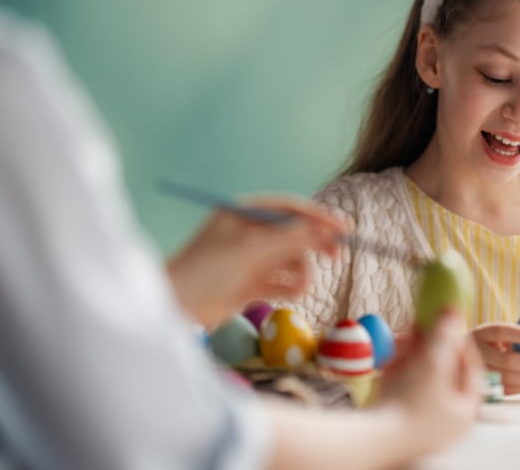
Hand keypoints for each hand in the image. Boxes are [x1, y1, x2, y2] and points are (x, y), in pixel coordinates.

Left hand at [166, 195, 347, 328]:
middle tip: (337, 255)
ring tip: (299, 286)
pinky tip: (289, 295)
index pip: (288, 208)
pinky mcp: (250, 285)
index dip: (317, 216)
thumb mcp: (251, 250)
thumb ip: (290, 239)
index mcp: (243, 213)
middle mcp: (248, 234)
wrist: (176, 309)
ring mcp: (250, 260)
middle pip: (293, 233)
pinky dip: (290, 288)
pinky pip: (282, 282)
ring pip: (291, 261)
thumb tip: (326, 229)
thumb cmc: (207, 270)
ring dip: (301, 272)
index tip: (343, 227)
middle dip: (314, 244)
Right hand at [375, 311, 482, 457]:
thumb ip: (444, 334)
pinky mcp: (397, 424)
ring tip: (401, 341)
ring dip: (411, 357)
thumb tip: (453, 310)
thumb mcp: (432, 362)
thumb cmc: (409, 404)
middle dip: (429, 348)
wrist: (370, 438)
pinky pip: (403, 392)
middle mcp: (445, 424)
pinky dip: (399, 373)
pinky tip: (390, 360)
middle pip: (443, 375)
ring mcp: (420, 425)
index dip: (458, 342)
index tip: (446, 324)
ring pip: (420, 382)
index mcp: (464, 413)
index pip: (470, 370)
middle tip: (419, 328)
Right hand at [470, 322, 519, 394]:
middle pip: (508, 360)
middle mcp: (475, 353)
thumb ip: (517, 333)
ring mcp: (477, 374)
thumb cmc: (490, 344)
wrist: (462, 362)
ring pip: (510, 378)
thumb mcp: (496, 334)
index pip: (502, 332)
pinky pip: (509, 390)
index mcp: (480, 333)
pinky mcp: (483, 390)